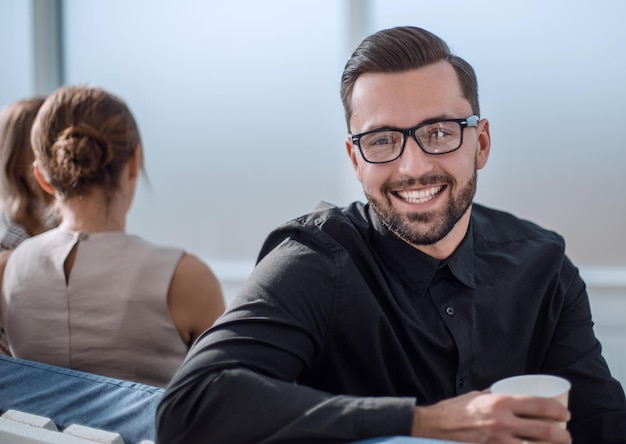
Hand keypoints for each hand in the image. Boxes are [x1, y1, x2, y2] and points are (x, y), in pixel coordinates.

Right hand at [411, 390, 570, 442]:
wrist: (435, 426)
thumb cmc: (455, 409)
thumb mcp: (477, 395)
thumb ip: (496, 395)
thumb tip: (512, 393)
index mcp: (499, 403)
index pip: (538, 405)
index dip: (557, 410)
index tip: (564, 414)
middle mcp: (502, 422)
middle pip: (543, 431)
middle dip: (562, 435)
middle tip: (566, 435)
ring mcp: (498, 442)